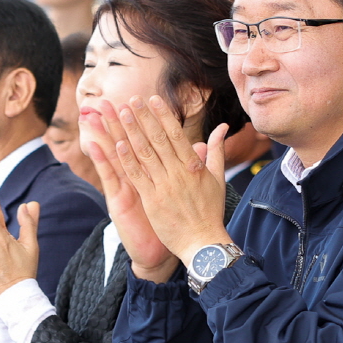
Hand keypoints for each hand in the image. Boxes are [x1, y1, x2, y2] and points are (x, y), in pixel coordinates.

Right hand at [83, 107, 174, 279]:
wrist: (159, 253)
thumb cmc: (171, 221)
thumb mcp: (183, 188)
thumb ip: (191, 164)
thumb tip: (202, 144)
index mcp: (151, 171)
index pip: (144, 139)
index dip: (140, 119)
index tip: (136, 98)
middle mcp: (134, 177)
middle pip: (124, 142)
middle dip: (115, 121)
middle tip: (105, 99)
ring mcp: (124, 188)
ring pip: (112, 156)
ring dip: (102, 134)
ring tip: (93, 114)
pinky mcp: (118, 201)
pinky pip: (109, 178)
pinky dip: (103, 161)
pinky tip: (96, 145)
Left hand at [102, 96, 230, 267]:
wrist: (203, 243)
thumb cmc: (210, 212)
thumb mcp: (217, 178)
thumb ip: (216, 150)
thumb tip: (223, 127)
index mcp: (194, 166)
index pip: (176, 135)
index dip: (163, 115)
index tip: (153, 99)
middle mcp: (179, 173)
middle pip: (158, 139)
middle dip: (144, 117)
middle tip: (132, 99)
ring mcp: (164, 186)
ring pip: (145, 154)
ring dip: (132, 132)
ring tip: (121, 114)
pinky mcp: (152, 201)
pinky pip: (138, 177)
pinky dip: (128, 160)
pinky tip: (118, 144)